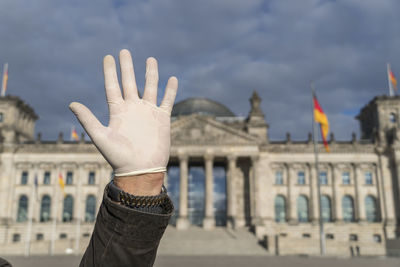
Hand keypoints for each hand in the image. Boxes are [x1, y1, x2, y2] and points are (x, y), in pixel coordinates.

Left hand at [69, 49, 177, 192]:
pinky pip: (167, 100)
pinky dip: (170, 90)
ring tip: (150, 59)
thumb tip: (71, 103)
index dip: (110, 72)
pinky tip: (172, 78)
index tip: (108, 57)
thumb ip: (88, 119)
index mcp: (118, 111)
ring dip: (151, 74)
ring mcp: (148, 113)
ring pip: (150, 88)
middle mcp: (133, 109)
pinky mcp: (162, 118)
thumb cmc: (119, 157)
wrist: (141, 170)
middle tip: (124, 51)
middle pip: (130, 82)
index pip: (113, 86)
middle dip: (127, 67)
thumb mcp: (101, 137)